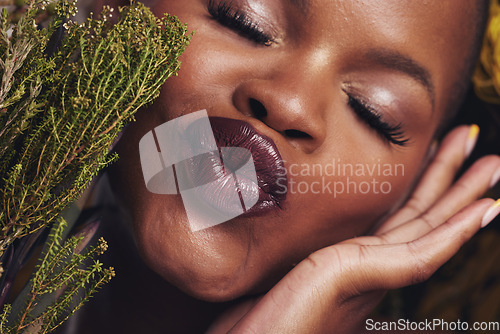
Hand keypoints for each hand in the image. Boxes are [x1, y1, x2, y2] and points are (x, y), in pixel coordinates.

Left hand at [207, 125, 499, 333]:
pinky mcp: (362, 280)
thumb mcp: (278, 259)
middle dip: (452, 180)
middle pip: (419, 215)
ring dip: (463, 196)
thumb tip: (298, 216)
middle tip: (479, 147)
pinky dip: (454, 232)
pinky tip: (482, 211)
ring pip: (428, 228)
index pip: (396, 217)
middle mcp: (366, 267)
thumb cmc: (255, 311)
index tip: (440, 157)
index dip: (423, 186)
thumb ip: (300, 242)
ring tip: (491, 164)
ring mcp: (367, 275)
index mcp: (350, 260)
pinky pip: (420, 254)